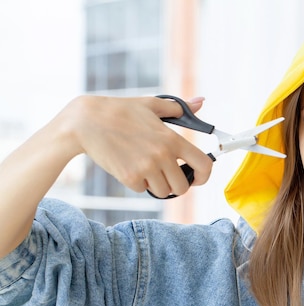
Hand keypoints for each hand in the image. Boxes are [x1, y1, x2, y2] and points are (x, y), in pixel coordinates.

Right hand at [57, 95, 213, 197]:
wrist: (86, 121)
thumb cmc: (120, 111)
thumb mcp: (152, 105)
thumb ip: (180, 108)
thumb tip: (201, 102)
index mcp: (172, 139)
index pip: (203, 165)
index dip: (204, 176)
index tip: (198, 177)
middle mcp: (163, 156)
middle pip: (183, 187)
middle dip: (177, 184)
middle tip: (168, 175)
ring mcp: (146, 169)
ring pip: (163, 192)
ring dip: (157, 185)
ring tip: (146, 168)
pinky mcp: (129, 178)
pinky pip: (143, 190)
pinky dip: (139, 183)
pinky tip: (130, 166)